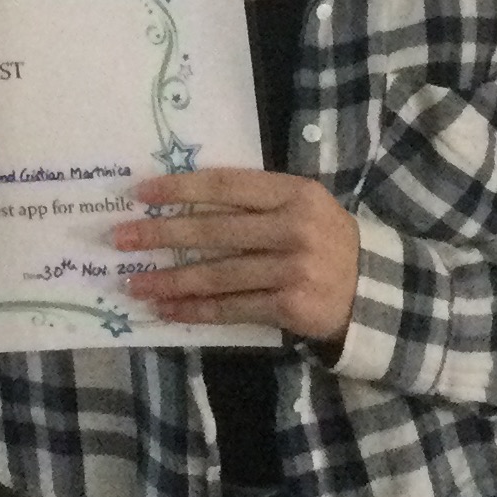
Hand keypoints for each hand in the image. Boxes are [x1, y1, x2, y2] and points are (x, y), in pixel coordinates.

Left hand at [115, 168, 360, 347]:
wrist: (374, 292)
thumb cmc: (325, 241)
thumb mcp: (301, 206)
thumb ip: (255, 200)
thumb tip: (183, 200)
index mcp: (294, 192)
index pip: (226, 186)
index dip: (180, 188)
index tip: (139, 193)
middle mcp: (294, 227)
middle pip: (215, 230)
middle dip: (162, 234)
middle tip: (121, 237)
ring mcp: (294, 268)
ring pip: (218, 274)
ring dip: (170, 280)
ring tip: (133, 282)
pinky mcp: (291, 306)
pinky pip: (233, 308)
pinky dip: (196, 310)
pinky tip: (167, 310)